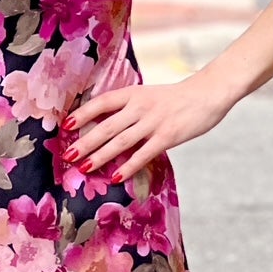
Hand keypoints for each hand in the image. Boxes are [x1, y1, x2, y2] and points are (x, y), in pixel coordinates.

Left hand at [65, 77, 228, 182]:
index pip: (101, 102)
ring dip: (100, 156)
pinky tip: (115, 178)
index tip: (65, 126)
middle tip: (68, 156)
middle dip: (85, 142)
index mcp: (133, 94)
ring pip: (121, 142)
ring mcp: (153, 122)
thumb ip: (128, 108)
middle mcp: (140, 106)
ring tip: (84, 168)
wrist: (206, 94)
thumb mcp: (147, 96)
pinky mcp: (167, 136)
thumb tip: (103, 126)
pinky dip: (128, 167)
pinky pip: (143, 154)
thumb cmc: (174, 98)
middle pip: (106, 126)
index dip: (82, 114)